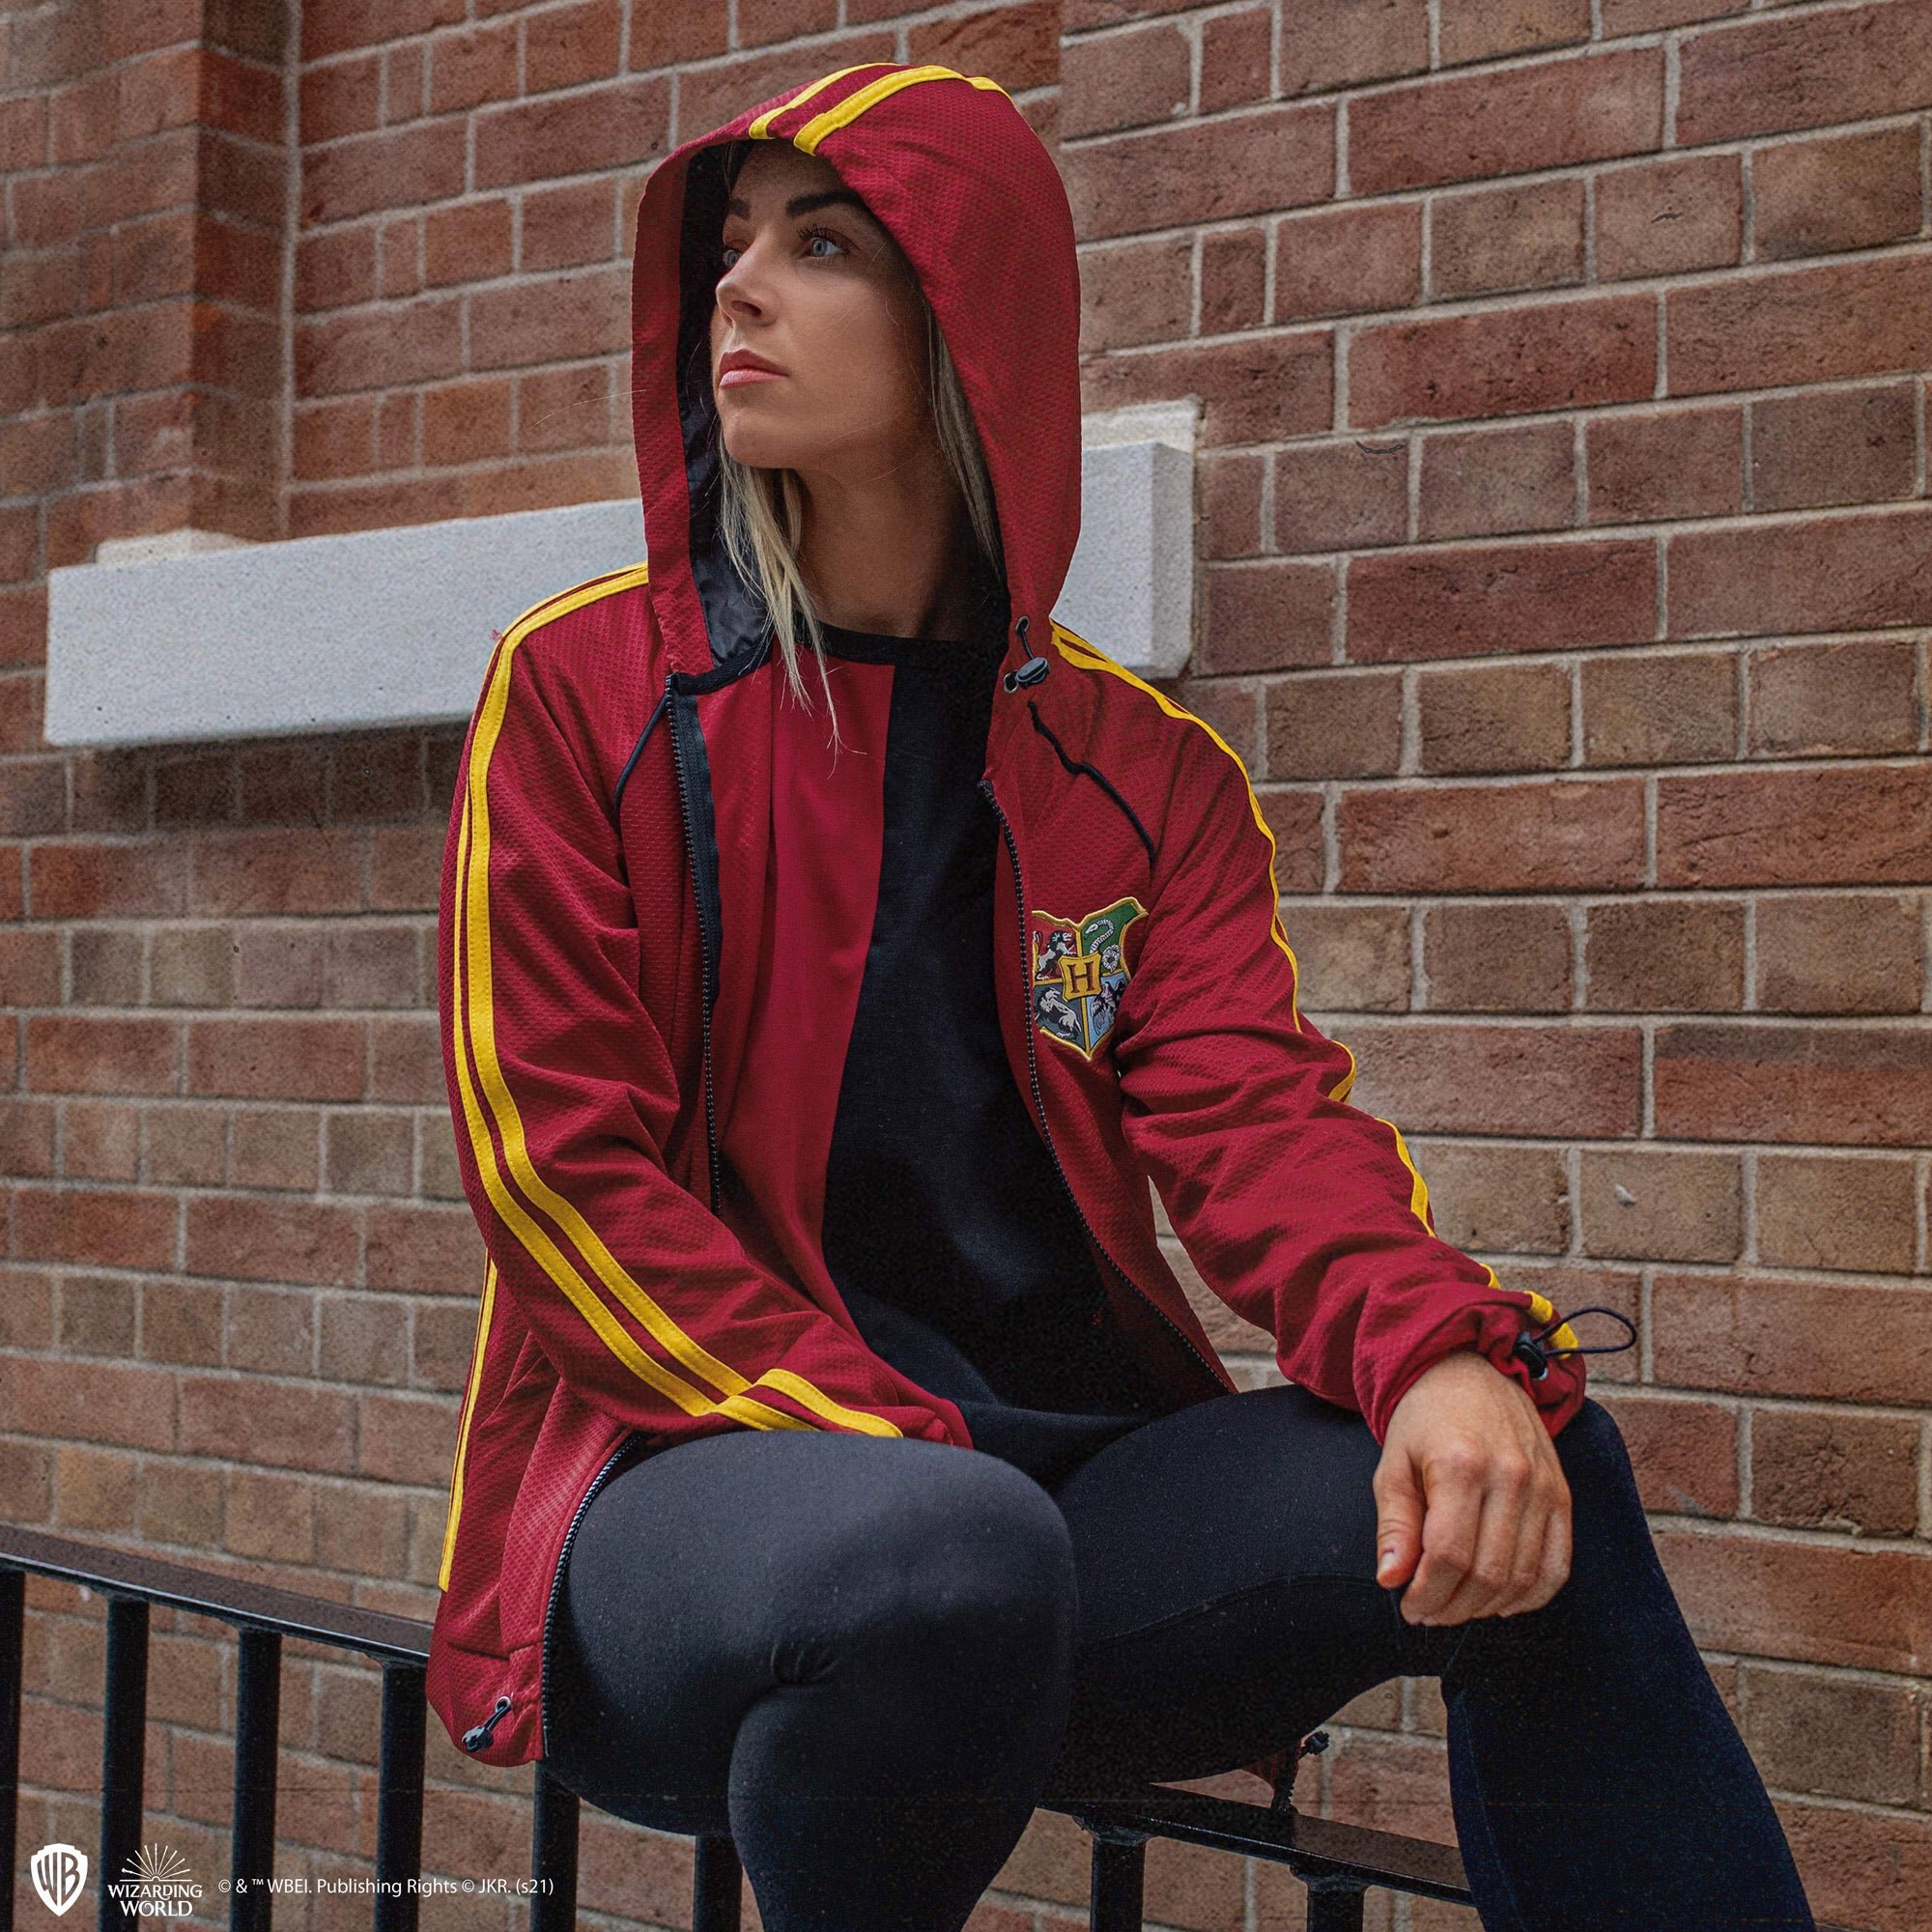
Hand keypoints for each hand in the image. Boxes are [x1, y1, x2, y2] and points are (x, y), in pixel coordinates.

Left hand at [1371, 1348, 1570, 1625]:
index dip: (1427, 1594)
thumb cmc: (1426, 1419)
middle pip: (1488, 1574)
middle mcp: (1511, 1477)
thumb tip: (1390, 1578)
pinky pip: (1558, 1566)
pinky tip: (1500, 1600)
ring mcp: (1544, 1487)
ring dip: (1487, 1607)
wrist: (1474, 1372)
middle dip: (1453, 1607)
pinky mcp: (1563, 1496)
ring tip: (1457, 1606)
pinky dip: (1531, 1595)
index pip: (1449, 1555)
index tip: (1409, 1607)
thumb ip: (1394, 1523)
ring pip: (1523, 1577)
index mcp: (1460, 1465)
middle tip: (1429, 1611)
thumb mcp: (1393, 1463)